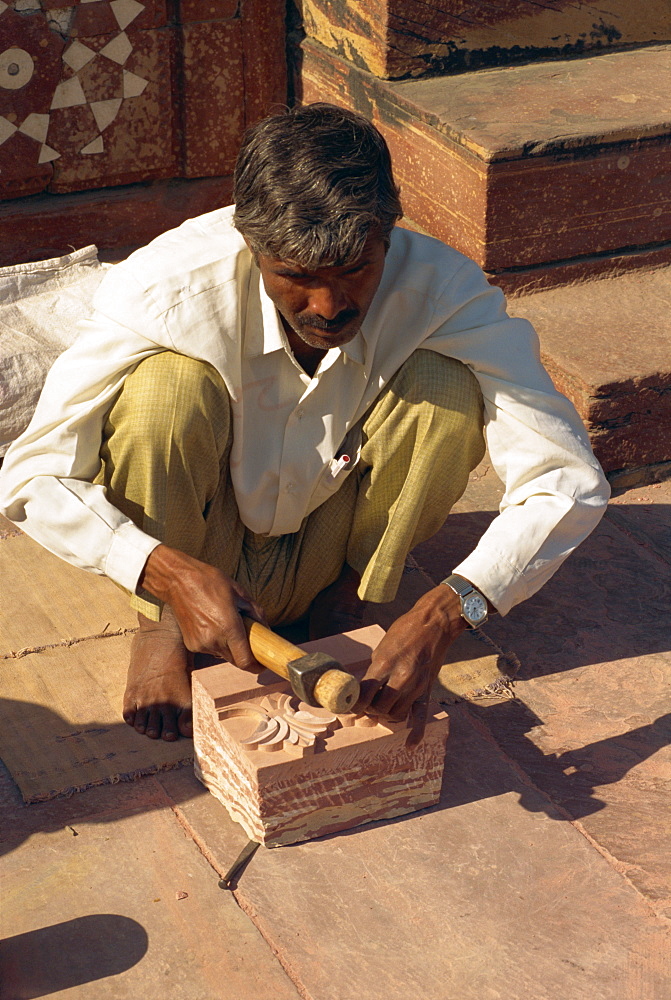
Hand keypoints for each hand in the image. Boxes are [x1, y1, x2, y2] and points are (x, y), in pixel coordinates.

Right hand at [138, 544, 265, 671]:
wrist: (178, 580)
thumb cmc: (211, 582)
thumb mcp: (239, 593)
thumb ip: (256, 613)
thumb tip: (267, 630)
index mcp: (228, 627)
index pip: (245, 661)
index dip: (257, 666)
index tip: (264, 664)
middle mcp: (214, 640)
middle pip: (236, 660)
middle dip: (245, 654)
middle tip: (250, 641)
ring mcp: (200, 644)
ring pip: (223, 655)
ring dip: (230, 647)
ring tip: (227, 625)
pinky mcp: (191, 645)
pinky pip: (211, 650)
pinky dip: (217, 643)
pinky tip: (213, 625)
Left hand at [356, 584, 465, 745]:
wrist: (434, 623)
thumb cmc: (404, 631)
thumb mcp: (382, 648)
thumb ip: (374, 670)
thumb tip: (363, 689)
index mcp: (384, 663)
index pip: (363, 694)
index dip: (354, 704)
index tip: (349, 706)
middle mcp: (400, 677)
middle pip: (378, 708)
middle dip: (369, 710)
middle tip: (366, 706)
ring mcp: (416, 685)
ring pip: (396, 715)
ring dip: (386, 715)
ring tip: (381, 708)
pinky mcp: (427, 689)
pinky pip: (421, 716)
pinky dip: (416, 733)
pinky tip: (409, 745)